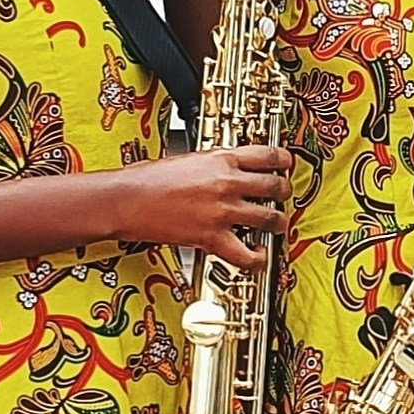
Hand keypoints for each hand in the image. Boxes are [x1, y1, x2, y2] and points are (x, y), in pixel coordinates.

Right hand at [114, 145, 291, 270]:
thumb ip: (210, 165)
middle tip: (283, 196)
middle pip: (275, 186)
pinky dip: (257, 259)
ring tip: (277, 225)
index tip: (286, 165)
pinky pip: (247, 255)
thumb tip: (224, 170)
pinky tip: (259, 256)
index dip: (283, 160)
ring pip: (269, 219)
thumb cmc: (147, 179)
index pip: (267, 155)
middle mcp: (227, 184)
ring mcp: (223, 212)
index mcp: (221, 159)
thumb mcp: (186, 159)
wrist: (127, 199)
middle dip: (284, 192)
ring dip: (278, 223)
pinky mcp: (213, 238)